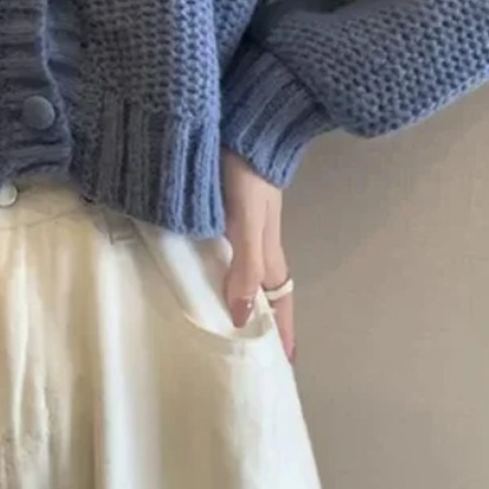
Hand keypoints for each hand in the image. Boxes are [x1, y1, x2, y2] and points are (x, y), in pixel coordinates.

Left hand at [220, 149, 295, 362]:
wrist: (244, 124)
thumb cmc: (247, 174)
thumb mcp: (247, 223)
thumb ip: (245, 267)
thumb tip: (242, 318)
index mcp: (269, 251)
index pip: (279, 302)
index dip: (281, 331)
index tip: (284, 365)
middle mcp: (259, 242)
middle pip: (265, 291)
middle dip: (264, 322)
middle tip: (252, 352)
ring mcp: (243, 225)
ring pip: (246, 272)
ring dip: (244, 298)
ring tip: (228, 324)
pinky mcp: (225, 210)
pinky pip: (228, 252)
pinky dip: (223, 272)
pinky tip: (203, 274)